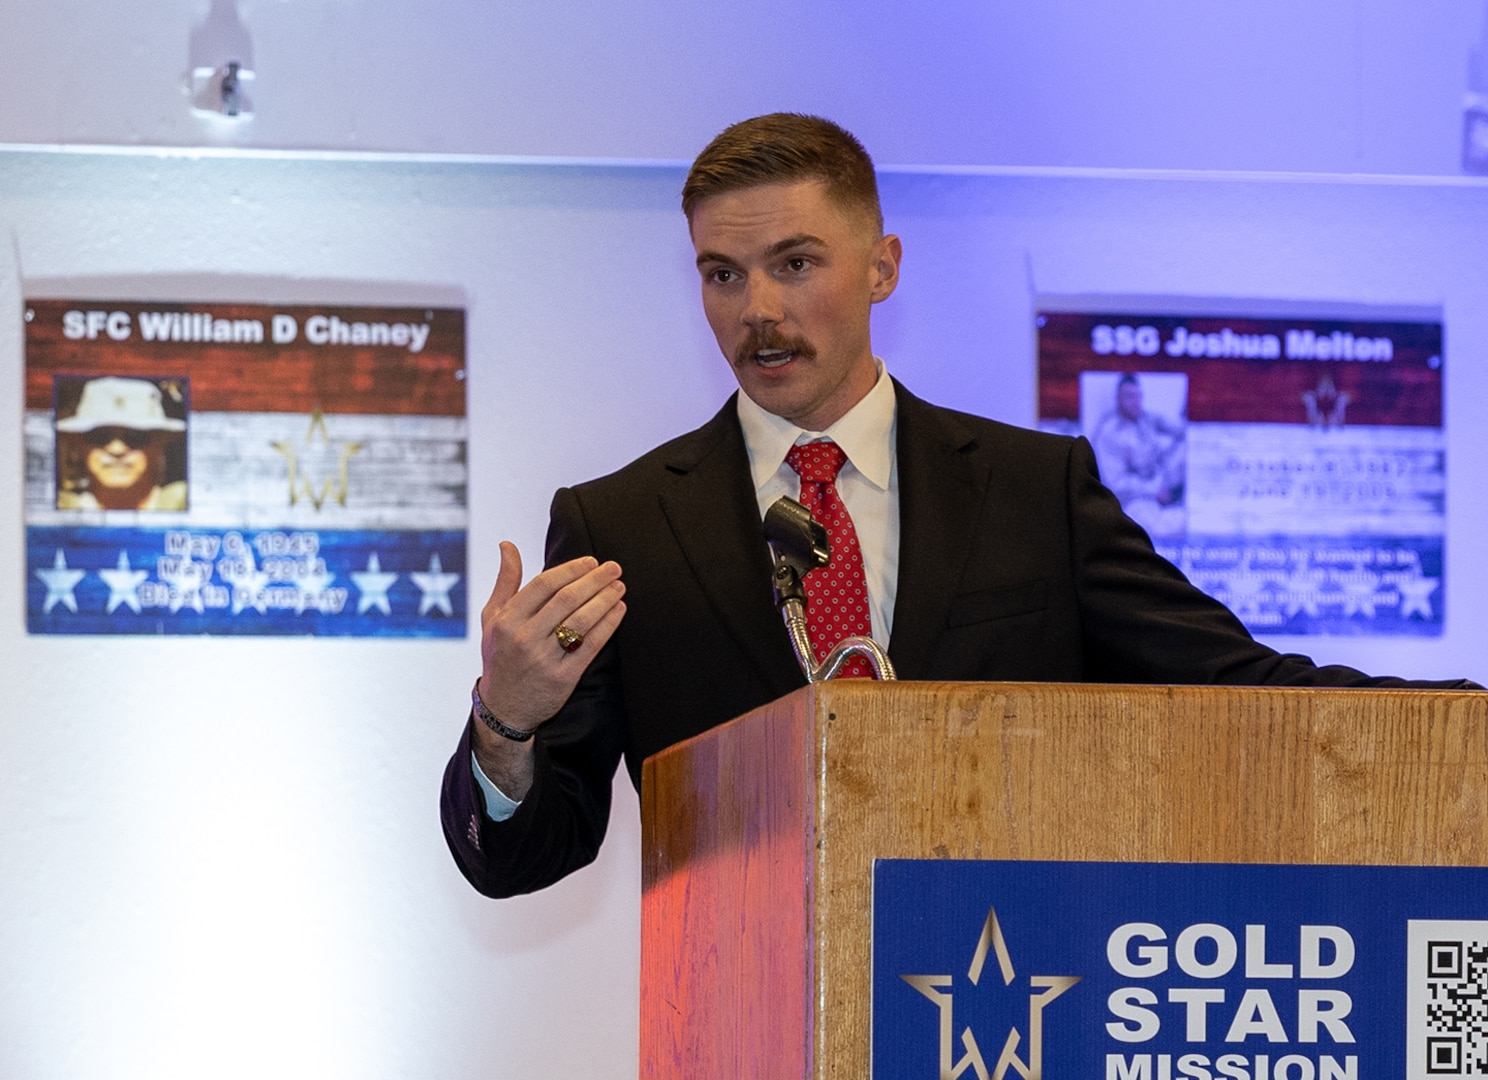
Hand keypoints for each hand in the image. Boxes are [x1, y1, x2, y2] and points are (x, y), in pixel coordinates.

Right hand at [477, 541, 626, 733]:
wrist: (503, 709)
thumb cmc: (500, 655)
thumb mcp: (492, 618)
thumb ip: (505, 581)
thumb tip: (507, 544)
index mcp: (506, 620)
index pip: (543, 585)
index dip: (571, 570)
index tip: (591, 561)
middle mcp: (523, 638)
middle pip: (566, 600)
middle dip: (595, 580)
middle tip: (614, 568)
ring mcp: (544, 659)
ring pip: (581, 621)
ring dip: (605, 599)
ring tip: (619, 586)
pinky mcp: (563, 678)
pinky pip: (591, 645)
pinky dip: (608, 624)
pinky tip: (619, 610)